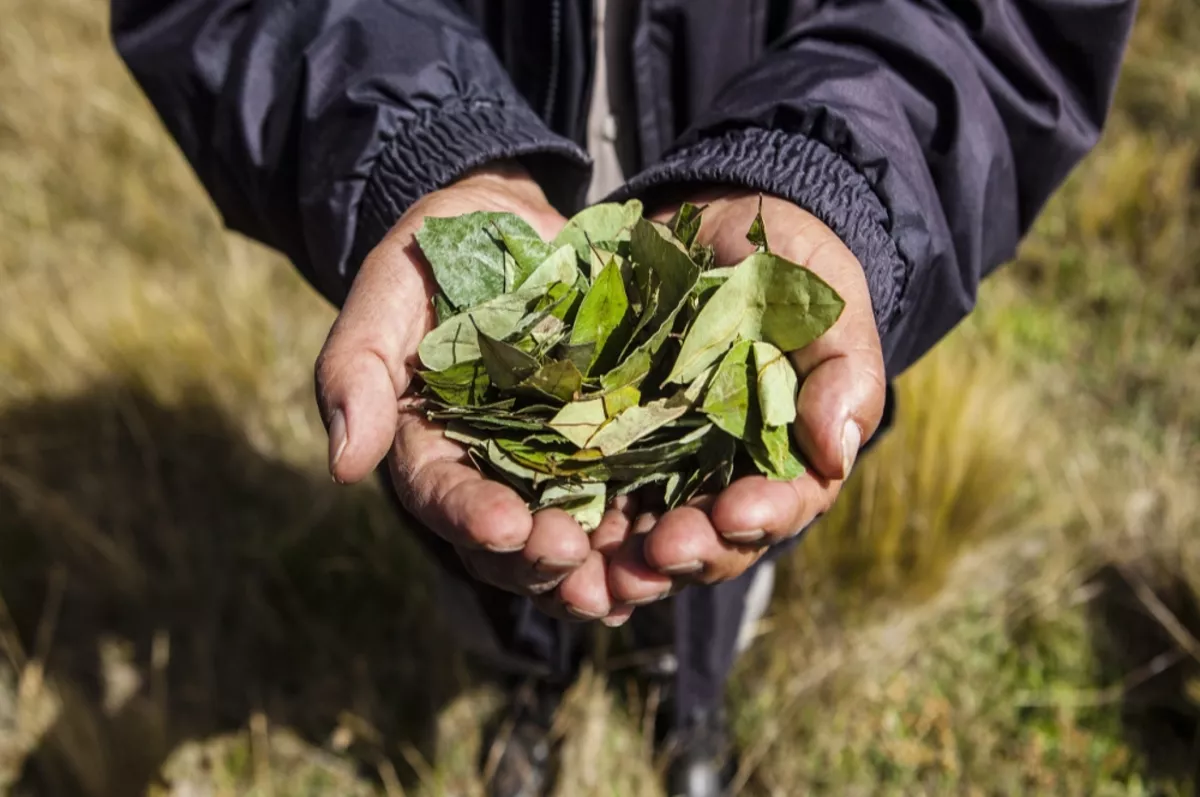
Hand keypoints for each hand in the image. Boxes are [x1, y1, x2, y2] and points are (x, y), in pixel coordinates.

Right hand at [315, 165, 629, 620]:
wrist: (514, 229)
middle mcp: (492, 474)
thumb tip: (343, 466)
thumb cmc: (440, 254)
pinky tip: (671, 556)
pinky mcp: (611, 452)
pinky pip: (628, 508)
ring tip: (631, 581)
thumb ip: (357, 367)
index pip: (441, 495)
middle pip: (507, 542)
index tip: (504, 526)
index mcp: (430, 447)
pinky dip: (645, 538)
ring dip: (598, 572)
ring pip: (571, 542)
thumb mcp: (389, 290)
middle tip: (572, 556)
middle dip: (538, 558)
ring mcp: (555, 469)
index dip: (470, 516)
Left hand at [606, 192, 887, 604]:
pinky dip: (578, 526)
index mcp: (787, 455)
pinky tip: (558, 537)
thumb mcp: (825, 303)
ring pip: (649, 536)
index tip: (735, 513)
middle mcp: (724, 475)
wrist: (713, 227)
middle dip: (691, 553)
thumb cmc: (786, 267)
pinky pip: (592, 498)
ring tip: (607, 573)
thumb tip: (837, 452)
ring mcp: (663, 465)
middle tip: (661, 553)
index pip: (783, 504)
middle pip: (713, 540)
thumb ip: (841, 372)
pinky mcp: (608, 444)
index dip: (762, 517)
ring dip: (630, 563)